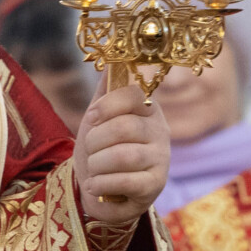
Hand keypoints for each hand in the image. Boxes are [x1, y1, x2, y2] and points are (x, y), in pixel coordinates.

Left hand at [71, 84, 169, 223]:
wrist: (102, 191)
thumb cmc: (101, 150)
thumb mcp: (99, 118)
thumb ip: (105, 91)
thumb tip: (112, 59)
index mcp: (147, 110)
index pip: (134, 94)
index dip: (107, 105)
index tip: (91, 117)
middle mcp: (160, 132)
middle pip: (124, 127)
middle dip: (95, 140)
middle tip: (89, 150)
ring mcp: (161, 159)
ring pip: (124, 156)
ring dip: (97, 164)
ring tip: (92, 170)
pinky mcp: (156, 185)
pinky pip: (126, 181)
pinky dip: (101, 184)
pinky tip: (94, 186)